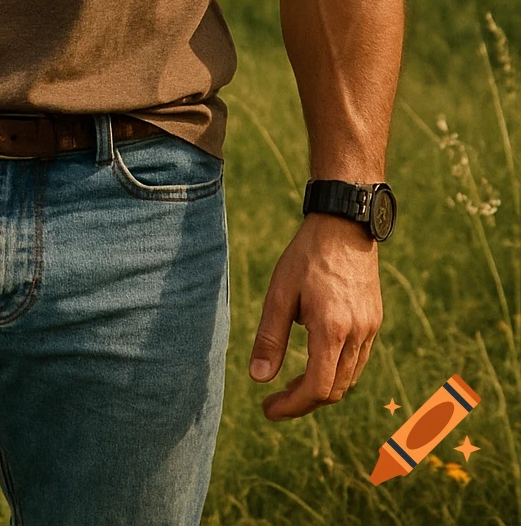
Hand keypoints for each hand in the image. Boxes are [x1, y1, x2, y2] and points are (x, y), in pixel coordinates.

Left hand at [248, 212, 382, 420]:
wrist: (344, 224)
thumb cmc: (307, 255)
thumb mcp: (280, 293)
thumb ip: (270, 337)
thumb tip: (258, 378)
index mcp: (332, 329)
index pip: (317, 389)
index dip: (292, 406)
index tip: (268, 409)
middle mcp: (357, 334)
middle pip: (335, 391)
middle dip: (304, 401)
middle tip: (276, 400)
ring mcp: (370, 328)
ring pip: (349, 378)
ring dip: (322, 389)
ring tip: (293, 383)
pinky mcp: (374, 320)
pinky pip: (358, 361)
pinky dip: (337, 371)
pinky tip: (316, 360)